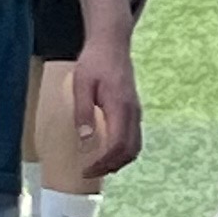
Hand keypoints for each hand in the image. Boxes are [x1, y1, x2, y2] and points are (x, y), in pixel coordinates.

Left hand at [69, 34, 143, 180]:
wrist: (112, 44)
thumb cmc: (94, 62)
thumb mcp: (81, 84)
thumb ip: (83, 112)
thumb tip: (85, 140)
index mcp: (120, 106)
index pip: (117, 145)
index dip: (102, 163)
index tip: (85, 170)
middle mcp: (133, 112)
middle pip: (130, 151)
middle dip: (110, 167)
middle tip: (89, 172)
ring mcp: (136, 112)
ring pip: (135, 147)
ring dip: (119, 162)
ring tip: (97, 166)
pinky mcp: (134, 111)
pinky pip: (134, 138)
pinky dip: (123, 152)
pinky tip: (106, 152)